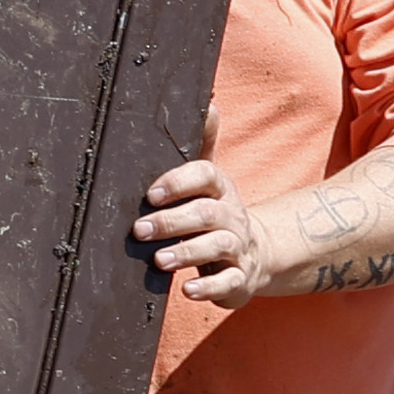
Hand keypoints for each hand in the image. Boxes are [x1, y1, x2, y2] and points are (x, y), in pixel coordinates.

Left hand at [138, 159, 270, 308]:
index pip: (206, 175)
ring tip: (159, 260)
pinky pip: (229, 282)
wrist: (254, 255)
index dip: (179, 182)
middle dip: (172, 221)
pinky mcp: (240, 278)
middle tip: (140, 230)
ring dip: (187, 252)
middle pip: (207, 213)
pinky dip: (209, 288)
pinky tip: (187, 291)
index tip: (151, 194)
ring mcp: (238, 248)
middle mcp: (232, 216)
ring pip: (218, 246)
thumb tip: (209, 103)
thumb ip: (203, 144)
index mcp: (219, 190)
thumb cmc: (215, 214)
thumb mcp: (209, 181)